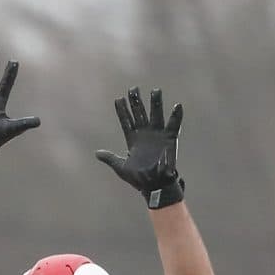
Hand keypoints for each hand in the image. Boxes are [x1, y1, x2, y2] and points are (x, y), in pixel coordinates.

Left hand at [95, 86, 184, 207]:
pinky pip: (174, 125)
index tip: (118, 99)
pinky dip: (176, 116)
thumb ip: (110, 158)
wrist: (154, 185)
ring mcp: (158, 135)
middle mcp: (145, 134)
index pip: (126, 121)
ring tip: (155, 91)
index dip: (122, 111)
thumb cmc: (137, 178)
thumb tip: (97, 153)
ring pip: (156, 115)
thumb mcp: (121, 168)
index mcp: (133, 139)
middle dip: (136, 102)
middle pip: (140, 114)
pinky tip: (177, 105)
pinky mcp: (170, 139)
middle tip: (133, 89)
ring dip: (156, 104)